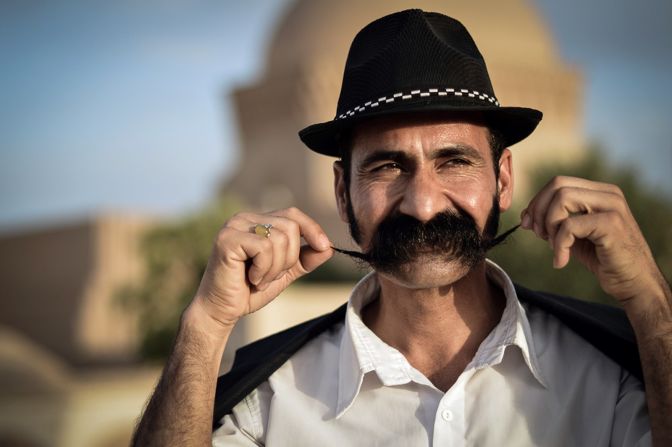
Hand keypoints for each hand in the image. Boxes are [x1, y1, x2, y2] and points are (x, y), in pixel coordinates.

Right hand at [188, 207, 332, 332]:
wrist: (221, 310)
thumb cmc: (249, 290)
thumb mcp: (285, 272)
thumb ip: (305, 259)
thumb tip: (329, 247)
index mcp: (257, 221)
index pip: (292, 215)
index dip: (312, 229)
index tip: (324, 247)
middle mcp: (245, 218)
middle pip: (290, 227)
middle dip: (288, 258)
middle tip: (270, 276)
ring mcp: (234, 226)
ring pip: (279, 238)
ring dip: (275, 268)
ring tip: (259, 279)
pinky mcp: (227, 239)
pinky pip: (264, 248)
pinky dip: (264, 269)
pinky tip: (251, 278)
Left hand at [520, 176, 664, 304]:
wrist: (634, 283)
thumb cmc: (604, 259)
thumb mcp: (574, 236)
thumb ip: (554, 221)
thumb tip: (527, 214)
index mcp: (600, 192)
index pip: (558, 183)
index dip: (537, 202)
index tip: (528, 224)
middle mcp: (608, 194)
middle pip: (557, 186)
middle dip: (539, 210)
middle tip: (538, 234)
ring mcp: (612, 206)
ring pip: (562, 199)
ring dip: (549, 226)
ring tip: (554, 247)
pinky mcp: (611, 224)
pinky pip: (569, 226)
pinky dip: (558, 246)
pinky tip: (562, 261)